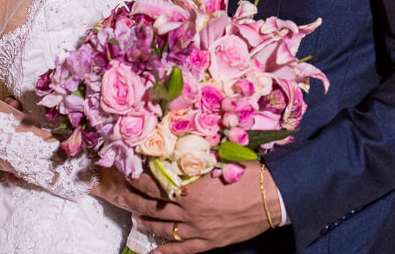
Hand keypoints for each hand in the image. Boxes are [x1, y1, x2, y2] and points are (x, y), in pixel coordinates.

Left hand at [125, 161, 279, 253]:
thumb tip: (183, 150)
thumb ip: (199, 159)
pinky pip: (183, 249)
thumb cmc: (251, 174)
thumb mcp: (223, 159)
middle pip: (154, 207)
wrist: (273, 197)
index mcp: (192, 188)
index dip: (140, 179)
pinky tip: (155, 251)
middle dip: (134, 201)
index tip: (130, 173)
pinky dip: (167, 251)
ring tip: (135, 219)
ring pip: (165, 229)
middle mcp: (191, 211)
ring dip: (146, 223)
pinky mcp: (210, 242)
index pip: (156, 183)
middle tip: (121, 196)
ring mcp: (199, 229)